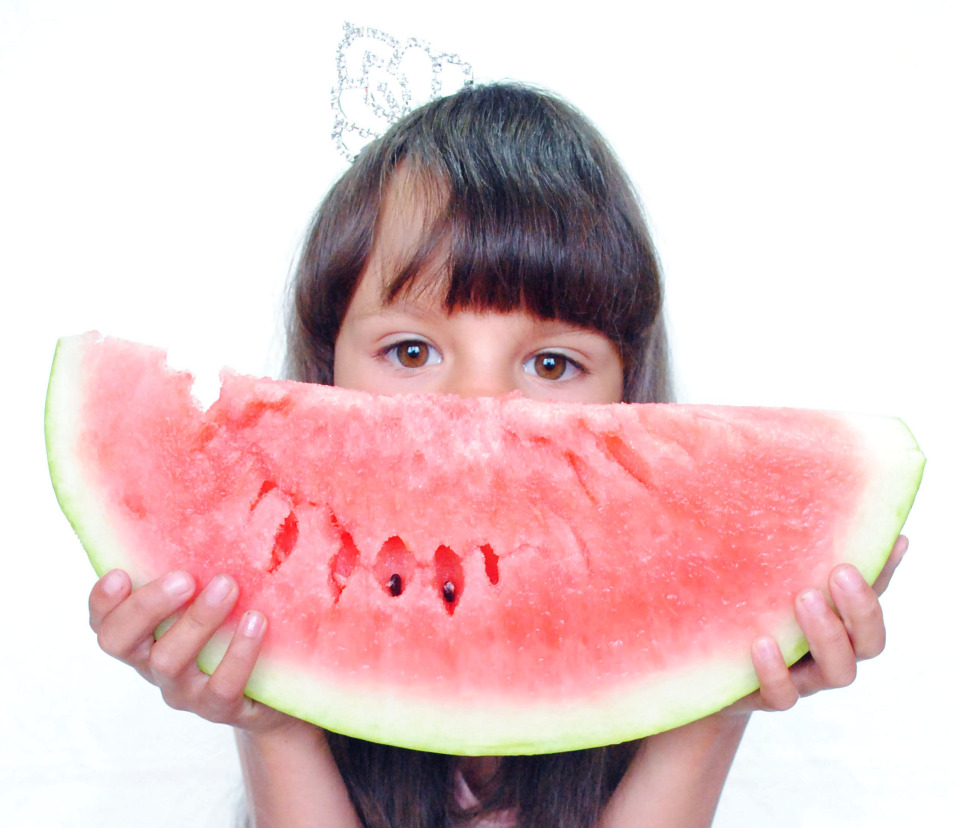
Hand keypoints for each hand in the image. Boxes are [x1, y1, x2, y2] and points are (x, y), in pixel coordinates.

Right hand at [89, 568, 303, 733]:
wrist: (276, 685)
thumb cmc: (238, 622)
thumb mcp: (215, 591)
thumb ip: (201, 562)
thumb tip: (214, 500)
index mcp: (143, 634)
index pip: (104, 621)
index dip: (102, 602)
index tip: (119, 573)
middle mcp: (153, 663)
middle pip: (121, 643)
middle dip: (147, 607)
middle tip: (183, 578)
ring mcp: (183, 689)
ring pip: (169, 662)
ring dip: (197, 622)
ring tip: (227, 587)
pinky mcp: (220, 707)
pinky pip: (221, 687)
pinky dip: (238, 653)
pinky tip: (255, 622)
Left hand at [599, 536, 909, 827]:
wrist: (700, 666)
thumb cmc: (746, 608)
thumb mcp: (768, 577)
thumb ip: (801, 551)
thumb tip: (825, 504)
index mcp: (837, 623)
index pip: (873, 603)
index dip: (883, 578)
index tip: (885, 543)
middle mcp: (828, 654)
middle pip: (868, 643)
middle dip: (860, 608)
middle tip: (839, 571)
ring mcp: (802, 679)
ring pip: (837, 671)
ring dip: (827, 635)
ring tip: (804, 599)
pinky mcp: (766, 698)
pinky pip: (782, 696)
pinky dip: (776, 672)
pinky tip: (761, 643)